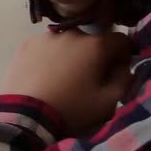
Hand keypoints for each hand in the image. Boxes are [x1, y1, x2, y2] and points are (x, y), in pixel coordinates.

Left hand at [0, 28, 133, 133]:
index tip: (117, 75)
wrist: (25, 116)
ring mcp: (45, 37)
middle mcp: (71, 33)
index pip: (121, 40)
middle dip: (95, 59)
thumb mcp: (108, 103)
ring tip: (63, 82)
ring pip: (68, 45)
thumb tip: (125, 67)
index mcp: (95, 45)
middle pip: (93, 42)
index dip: (124, 57)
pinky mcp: (25, 46)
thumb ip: (124, 80)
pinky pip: (46, 49)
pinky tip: (44, 78)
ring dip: (71, 58)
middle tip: (88, 82)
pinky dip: (50, 59)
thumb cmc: (72, 109)